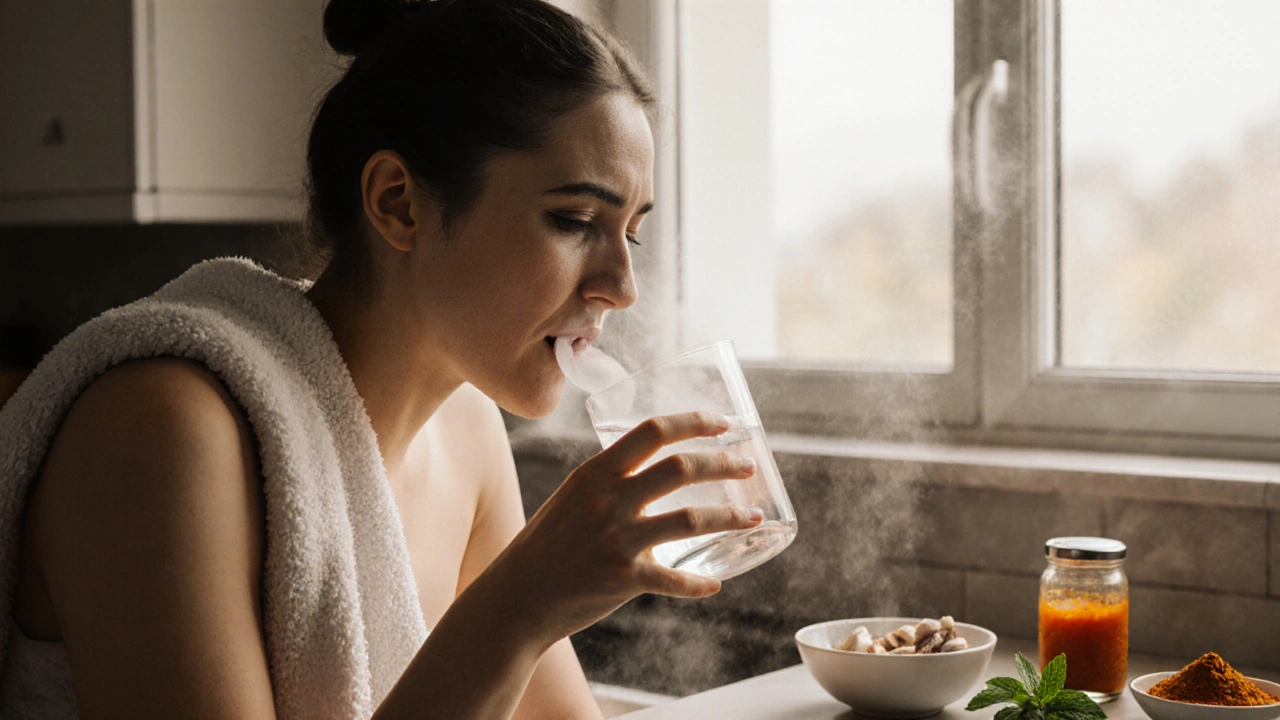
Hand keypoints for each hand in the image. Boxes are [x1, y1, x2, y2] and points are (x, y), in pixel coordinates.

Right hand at [486, 411, 762, 644]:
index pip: (653, 431)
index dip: (694, 422)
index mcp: (595, 472)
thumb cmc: (548, 544)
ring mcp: (617, 539)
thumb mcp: (573, 496)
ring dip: (731, 517)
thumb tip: (657, 467)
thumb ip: (610, 480)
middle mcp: (608, 500)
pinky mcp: (624, 578)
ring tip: (755, 516)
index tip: (724, 423)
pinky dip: (699, 583)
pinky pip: (675, 579)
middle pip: (680, 468)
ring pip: (691, 520)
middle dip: (724, 463)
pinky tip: (714, 583)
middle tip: (749, 466)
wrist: (516, 596)